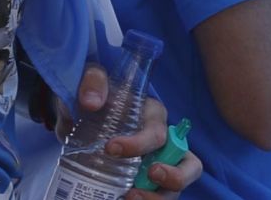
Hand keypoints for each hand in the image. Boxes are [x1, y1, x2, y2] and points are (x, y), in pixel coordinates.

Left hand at [65, 65, 204, 194]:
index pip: (157, 132)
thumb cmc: (94, 101)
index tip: (110, 148)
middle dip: (175, 176)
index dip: (138, 143)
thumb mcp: (90, 84)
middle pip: (189, 165)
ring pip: (175, 189)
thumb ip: (92, 83)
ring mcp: (158, 168)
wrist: (81, 122)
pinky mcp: (146, 186)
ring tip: (130, 197)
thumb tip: (92, 102)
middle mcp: (164, 145)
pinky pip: (157, 197)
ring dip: (158, 198)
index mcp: (154, 118)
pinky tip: (122, 199)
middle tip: (149, 176)